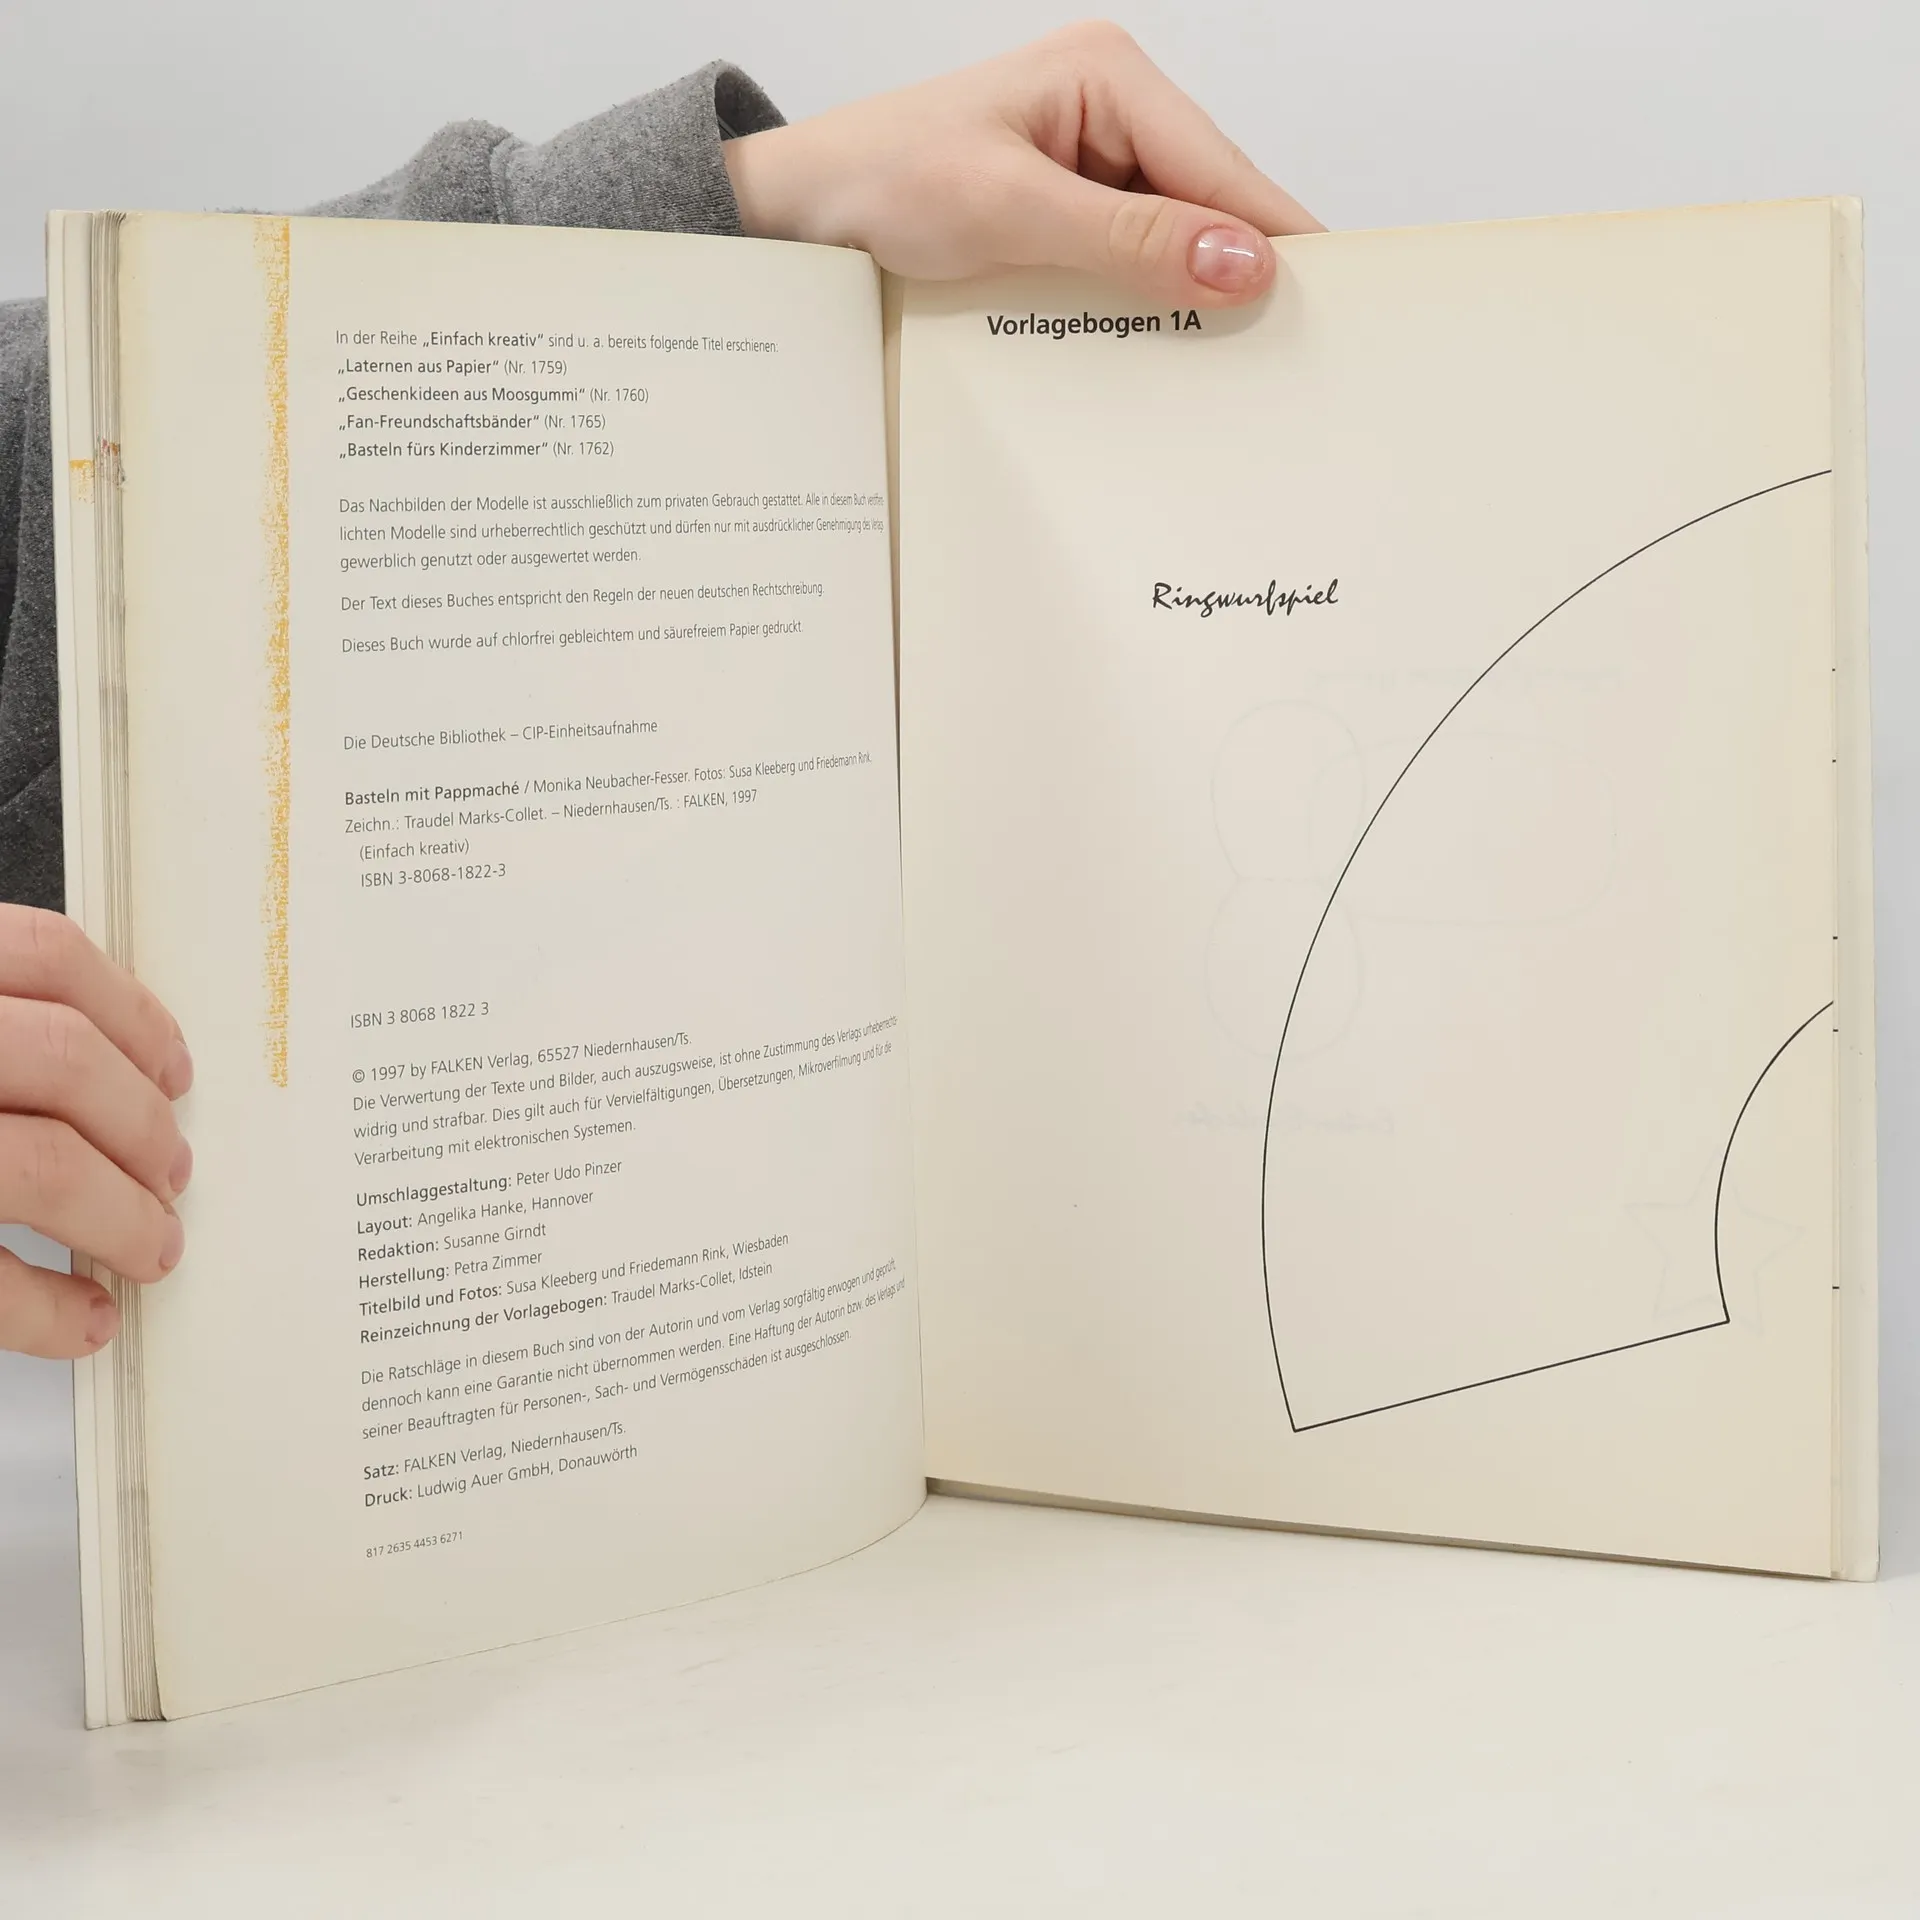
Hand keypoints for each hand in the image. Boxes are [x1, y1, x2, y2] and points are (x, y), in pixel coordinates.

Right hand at [0, 907, 191, 1357]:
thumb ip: (3, 1024)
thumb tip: (114, 1066)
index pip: (45, 955)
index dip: (130, 1013)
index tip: (175, 1067)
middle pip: (64, 1059)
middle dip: (142, 1125)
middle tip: (176, 1170)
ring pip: (42, 1165)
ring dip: (121, 1215)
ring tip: (151, 1246)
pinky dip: (49, 1312)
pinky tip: (81, 1319)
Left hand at [723, 21, 1320, 305]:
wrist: (799, 217)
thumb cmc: (878, 182)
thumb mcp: (1008, 211)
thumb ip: (1128, 240)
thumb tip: (1241, 263)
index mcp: (1107, 75)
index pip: (1219, 166)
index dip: (1275, 237)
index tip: (1334, 299)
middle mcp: (1109, 111)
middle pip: (1208, 205)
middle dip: (1235, 275)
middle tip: (1287, 355)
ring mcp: (1089, 166)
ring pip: (1173, 243)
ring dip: (1188, 301)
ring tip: (1235, 367)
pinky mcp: (1066, 216)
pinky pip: (1130, 266)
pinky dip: (1144, 309)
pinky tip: (1163, 351)